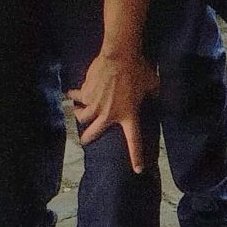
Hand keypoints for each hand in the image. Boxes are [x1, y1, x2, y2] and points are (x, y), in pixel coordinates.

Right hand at [67, 49, 159, 173]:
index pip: (134, 141)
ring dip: (78, 114)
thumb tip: (156, 96)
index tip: (138, 170)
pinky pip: (76, 97)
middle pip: (93, 133)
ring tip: (77, 111)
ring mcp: (94, 104)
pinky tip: (70, 94)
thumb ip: (152, 94)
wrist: (119, 55)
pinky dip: (73, 96)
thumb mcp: (152, 84)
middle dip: (87, 138)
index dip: (136, 157)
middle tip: (83, 141)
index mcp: (128, 115)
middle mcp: (109, 114)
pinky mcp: (85, 93)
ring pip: (81, 116)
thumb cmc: (138, 69)